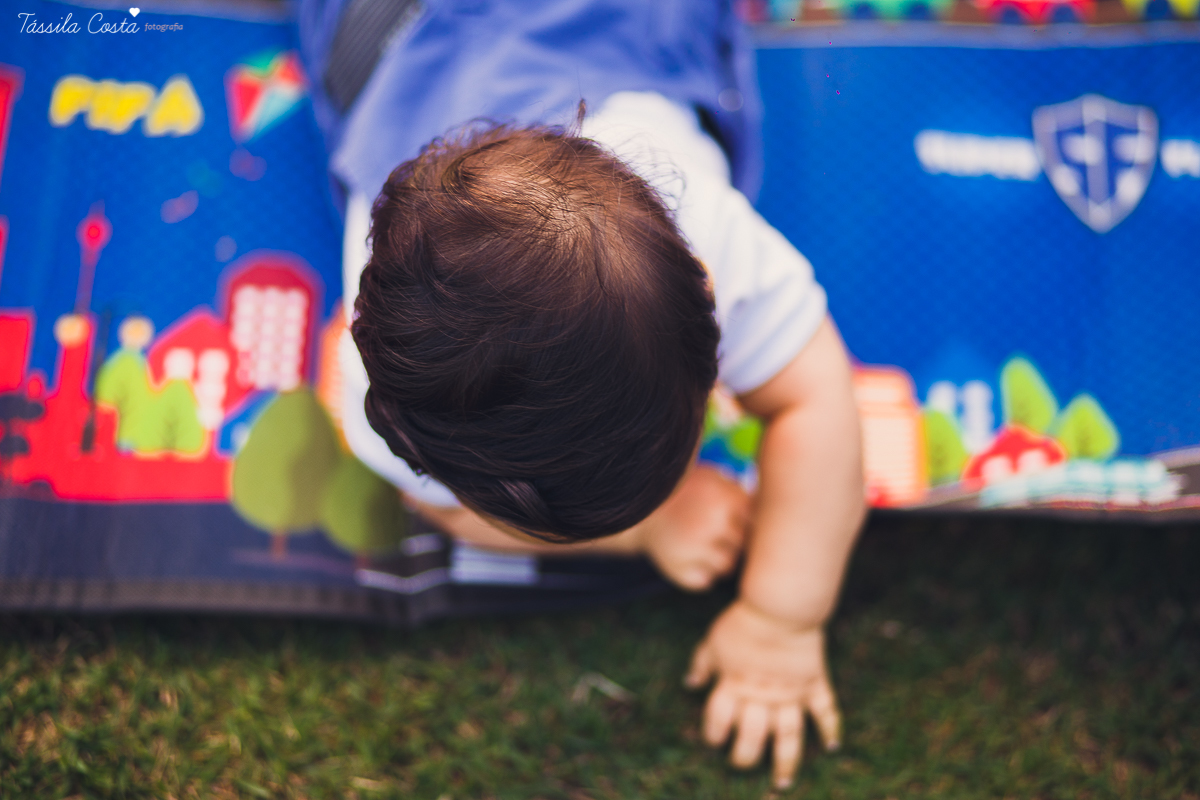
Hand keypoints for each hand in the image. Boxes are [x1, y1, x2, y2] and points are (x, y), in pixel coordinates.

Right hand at [639, 464, 749, 590]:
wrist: (638, 507)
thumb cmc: (689, 493)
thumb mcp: (718, 482)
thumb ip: (748, 499)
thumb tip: (784, 521)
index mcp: (728, 498)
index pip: (759, 526)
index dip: (748, 525)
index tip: (735, 520)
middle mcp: (713, 522)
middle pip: (744, 547)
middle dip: (733, 542)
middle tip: (711, 529)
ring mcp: (695, 547)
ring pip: (726, 567)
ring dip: (716, 558)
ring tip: (695, 539)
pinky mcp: (678, 569)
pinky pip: (704, 582)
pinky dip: (697, 572)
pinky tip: (684, 554)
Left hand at [685, 599, 840, 788]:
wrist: (780, 607)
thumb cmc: (743, 622)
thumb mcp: (714, 640)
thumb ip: (702, 664)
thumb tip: (690, 684)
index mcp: (735, 685)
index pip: (720, 720)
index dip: (714, 734)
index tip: (714, 741)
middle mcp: (762, 697)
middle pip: (753, 737)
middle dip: (746, 756)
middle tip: (743, 764)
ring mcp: (791, 693)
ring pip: (789, 736)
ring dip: (786, 762)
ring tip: (782, 783)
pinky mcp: (814, 683)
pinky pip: (825, 711)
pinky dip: (831, 728)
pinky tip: (832, 747)